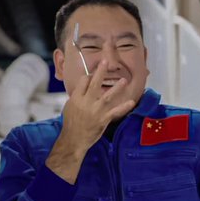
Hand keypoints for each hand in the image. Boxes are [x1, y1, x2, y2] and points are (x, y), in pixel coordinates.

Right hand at [46, 62, 137, 182]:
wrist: (73, 139)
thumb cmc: (70, 123)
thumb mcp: (69, 106)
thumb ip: (78, 96)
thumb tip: (84, 86)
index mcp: (76, 98)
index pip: (84, 81)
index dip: (89, 76)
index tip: (92, 76)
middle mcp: (86, 102)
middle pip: (94, 83)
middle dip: (100, 71)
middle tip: (105, 61)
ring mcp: (95, 111)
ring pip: (107, 96)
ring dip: (117, 88)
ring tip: (124, 80)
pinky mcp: (103, 119)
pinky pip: (115, 111)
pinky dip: (123, 107)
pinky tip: (130, 102)